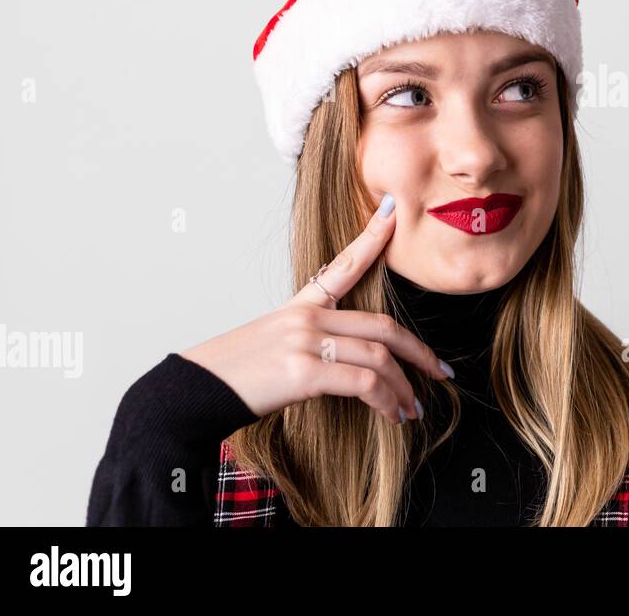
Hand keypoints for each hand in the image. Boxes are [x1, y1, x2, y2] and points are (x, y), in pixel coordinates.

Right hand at [179, 193, 447, 425]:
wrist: (189, 397)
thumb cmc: (230, 379)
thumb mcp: (268, 350)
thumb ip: (306, 345)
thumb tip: (340, 362)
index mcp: (299, 308)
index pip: (343, 265)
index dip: (372, 238)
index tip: (393, 214)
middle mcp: (306, 318)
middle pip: (381, 326)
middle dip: (418, 351)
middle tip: (440, 371)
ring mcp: (305, 342)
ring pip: (379, 357)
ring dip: (403, 388)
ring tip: (413, 409)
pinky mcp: (304, 371)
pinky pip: (364, 382)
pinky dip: (386, 400)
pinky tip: (392, 415)